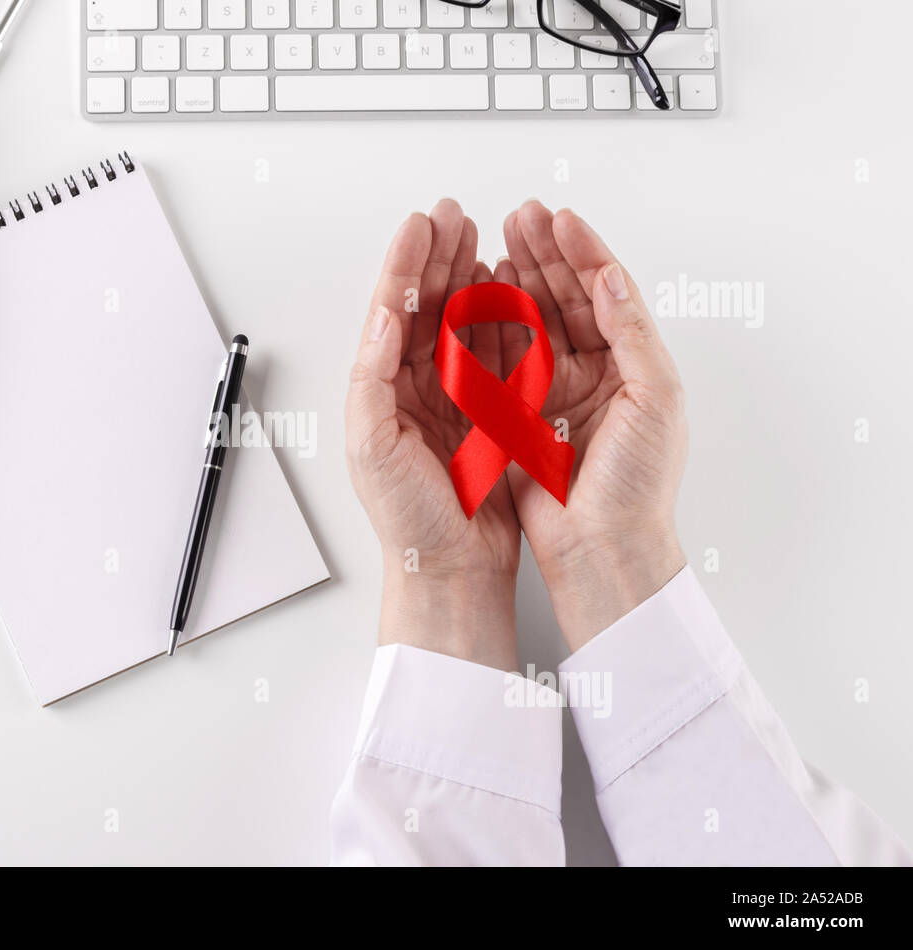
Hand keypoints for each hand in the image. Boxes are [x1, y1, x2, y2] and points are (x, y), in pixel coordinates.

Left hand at [346, 200, 519, 669]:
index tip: (424, 223)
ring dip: (469, 278)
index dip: (407, 264)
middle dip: (439, 257)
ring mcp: (451, 398)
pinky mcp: (487, 414)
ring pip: (461, 322)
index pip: (394, 311)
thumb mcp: (373, 451)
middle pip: (426, 306)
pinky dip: (501, 319)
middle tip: (456, 216)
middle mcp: (413, 388)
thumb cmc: (408, 520)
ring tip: (482, 239)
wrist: (452, 568)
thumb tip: (383, 319)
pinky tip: (510, 292)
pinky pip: (495, 354)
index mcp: (381, 390)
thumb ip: (371, 382)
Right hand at [496, 202, 687, 650]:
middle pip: (566, 296)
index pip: (607, 291)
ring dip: (515, 278)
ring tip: (496, 242)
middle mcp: (594, 371)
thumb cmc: (637, 486)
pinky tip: (478, 295)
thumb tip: (612, 276)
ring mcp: (553, 390)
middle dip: (543, 253)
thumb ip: (634, 333)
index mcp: (633, 363)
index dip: (582, 251)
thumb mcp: (655, 400)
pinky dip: (490, 323)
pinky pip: (501, 357)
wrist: (600, 549)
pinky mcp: (518, 413)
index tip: (558, 219)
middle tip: (520, 217)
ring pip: (531, 319)